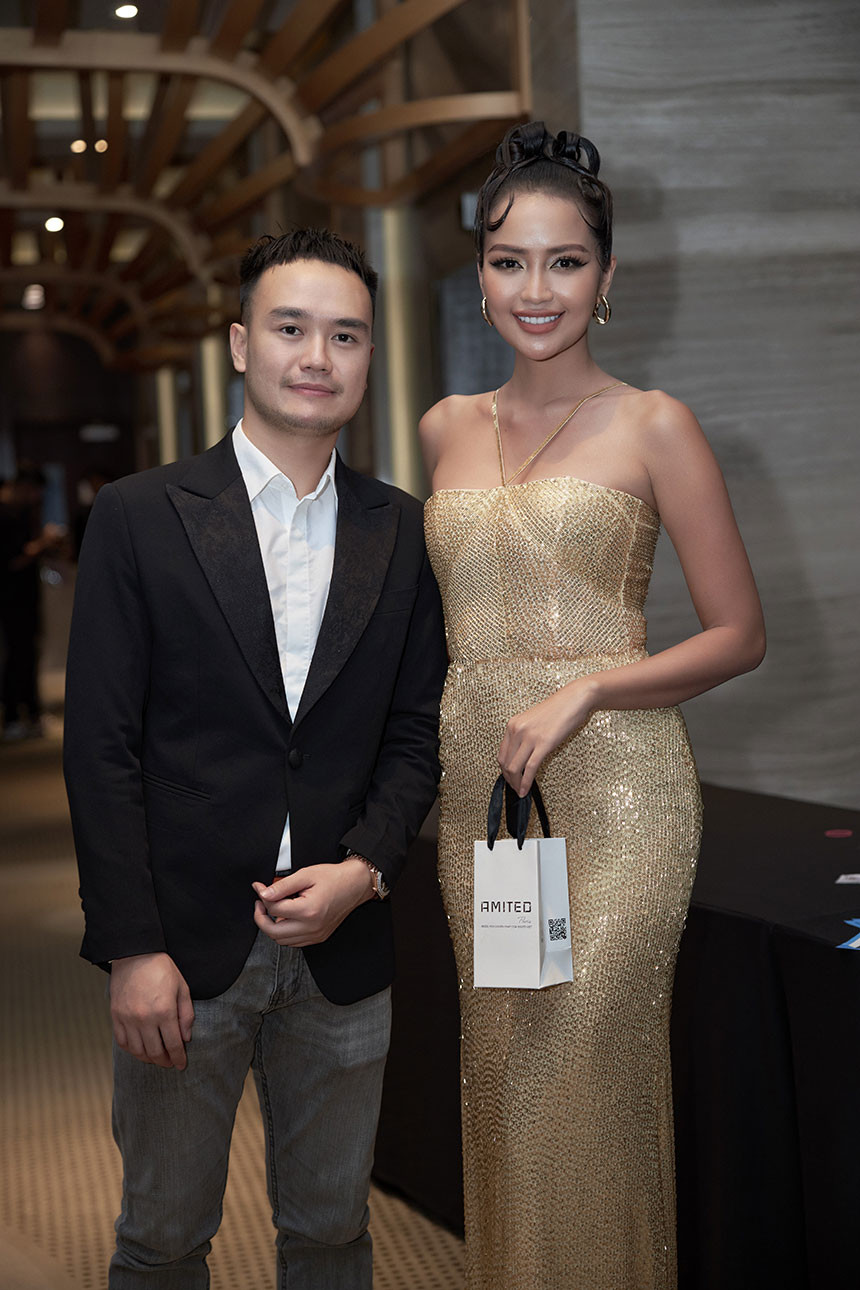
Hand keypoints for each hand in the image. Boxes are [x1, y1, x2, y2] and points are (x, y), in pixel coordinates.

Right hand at [110, 952, 193, 1069]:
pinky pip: (122, 1041)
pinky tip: (139, 1050)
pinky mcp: (116, 1016)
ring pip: (138, 1050)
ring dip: (148, 1059)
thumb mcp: (182, 988)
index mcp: (164, 1011)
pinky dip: (131, 1050)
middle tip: (170, 1063)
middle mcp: (145, 1018)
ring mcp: (128, 1018)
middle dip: (164, 1061)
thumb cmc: (162, 969)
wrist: (135, 954)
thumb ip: (186, 1015)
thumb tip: (185, 1038)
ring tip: (156, 1059)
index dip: (178, 1058)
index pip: (173, 1044)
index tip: (181, 1065)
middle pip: (155, 1052)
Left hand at [252, 858, 375, 946]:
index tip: (259, 887)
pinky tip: (286, 917)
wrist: (356, 884)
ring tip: (273, 909)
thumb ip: (282, 886)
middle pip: (273, 932)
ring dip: (272, 926)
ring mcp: (316, 935)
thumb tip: (263, 893)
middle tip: (260, 903)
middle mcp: (312, 927)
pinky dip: (285, 932)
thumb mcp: (306, 875)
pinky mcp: (318, 937)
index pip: (274, 909)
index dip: (262, 896)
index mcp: (309, 910)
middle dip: (261, 917)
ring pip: (282, 940)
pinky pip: (294, 942)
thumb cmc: (334, 877)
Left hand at [498, 678, 598, 795]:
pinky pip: (530, 768)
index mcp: (513, 725)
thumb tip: (521, 757)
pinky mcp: (543, 743)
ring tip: (520, 791)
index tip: (510, 778)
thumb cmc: (558, 710)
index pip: (501, 754)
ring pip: (514, 768)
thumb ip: (524, 736)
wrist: (574, 699)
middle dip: (508, 779)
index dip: (504, 770)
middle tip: (515, 788)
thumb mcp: (533, 721)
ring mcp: (529, 736)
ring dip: (516, 783)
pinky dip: (526, 782)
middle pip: (505, 763)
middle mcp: (517, 730)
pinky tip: (526, 790)